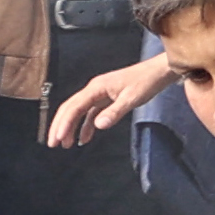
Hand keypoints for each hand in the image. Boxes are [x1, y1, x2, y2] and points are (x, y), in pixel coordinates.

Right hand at [49, 52, 181, 147]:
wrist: (161, 70)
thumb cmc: (147, 81)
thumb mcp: (132, 98)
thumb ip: (115, 112)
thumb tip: (98, 126)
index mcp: (96, 88)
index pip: (74, 108)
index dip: (64, 124)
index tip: (57, 139)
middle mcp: (94, 90)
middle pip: (70, 109)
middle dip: (60, 126)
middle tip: (53, 144)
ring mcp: (100, 94)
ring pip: (78, 112)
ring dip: (70, 127)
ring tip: (66, 144)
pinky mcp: (107, 98)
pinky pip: (90, 113)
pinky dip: (85, 126)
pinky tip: (85, 138)